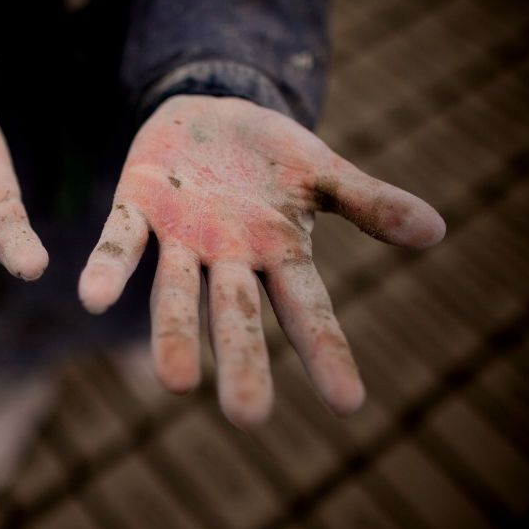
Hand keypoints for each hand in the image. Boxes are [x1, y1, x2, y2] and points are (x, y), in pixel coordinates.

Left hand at [78, 95, 444, 426]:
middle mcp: (228, 259)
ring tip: (172, 383)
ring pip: (176, 294)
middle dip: (243, 361)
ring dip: (174, 334)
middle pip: (238, 316)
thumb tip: (437, 230)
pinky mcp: (138, 208)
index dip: (327, 352)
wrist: (211, 112)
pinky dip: (109, 268)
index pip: (308, 310)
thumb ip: (369, 203)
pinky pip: (121, 243)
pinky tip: (91, 296)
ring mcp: (180, 240)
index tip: (350, 404)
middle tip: (247, 416)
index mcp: (278, 253)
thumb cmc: (271, 156)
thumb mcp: (322, 171)